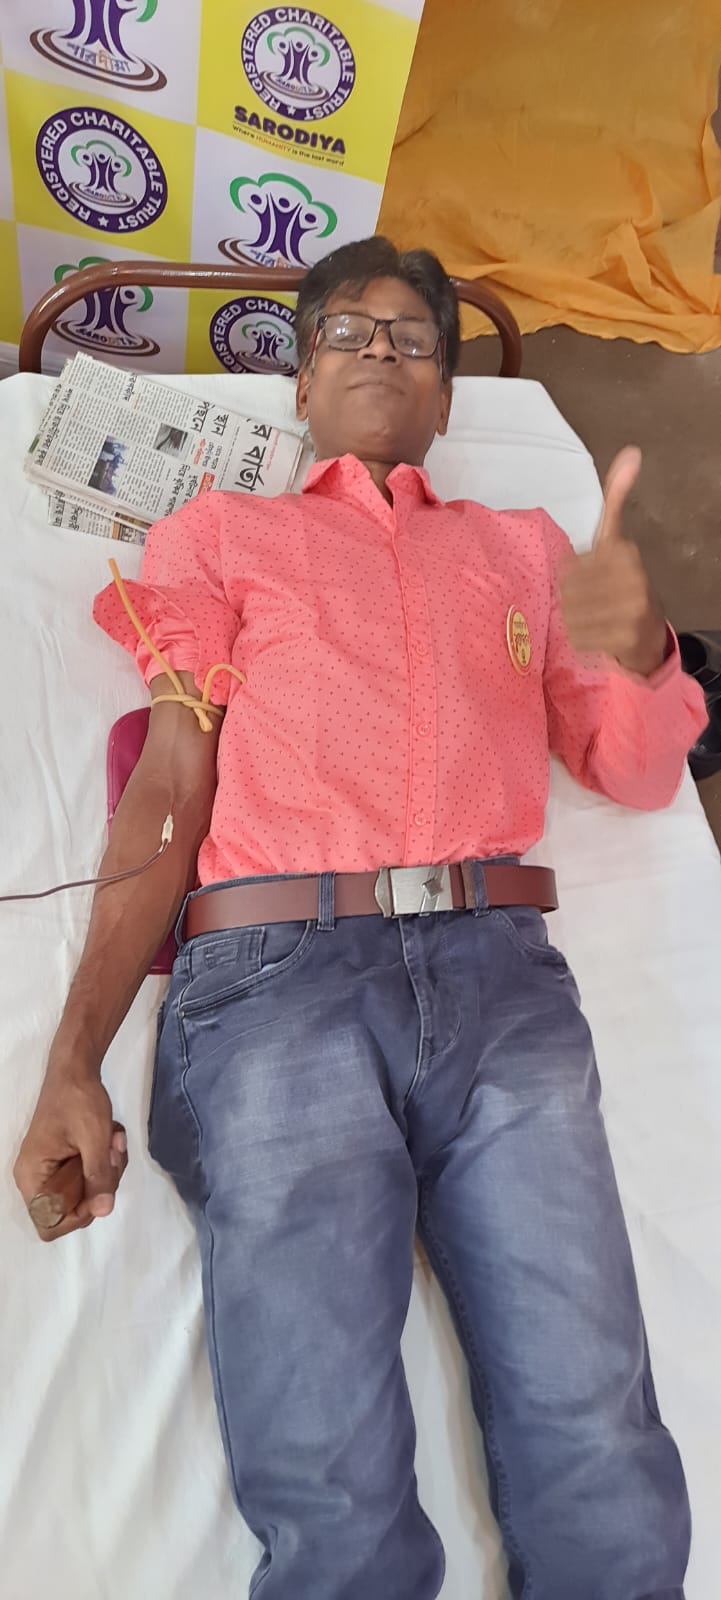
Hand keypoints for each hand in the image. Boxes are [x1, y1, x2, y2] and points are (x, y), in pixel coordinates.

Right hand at [13, 1070, 127, 1240]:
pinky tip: (111, 1138)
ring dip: (108, 1170)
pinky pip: (88, 1176)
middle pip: (72, 1209)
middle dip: (100, 1184)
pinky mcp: (64, 1162)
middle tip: (112, 1153)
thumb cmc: (78, 1099)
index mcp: (32, 1176)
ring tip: (113, 1139)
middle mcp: (36, 1179)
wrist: (75, 1070)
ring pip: (86, 1192)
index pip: (49, 1223)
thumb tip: (103, 1210)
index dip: (79, 1215)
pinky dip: (105, 1162)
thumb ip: (98, 1175)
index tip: (100, 1188)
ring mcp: (50, 1171)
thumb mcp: (93, 1138)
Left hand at [560, 447, 668, 676]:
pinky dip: (580, 638)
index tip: (591, 578)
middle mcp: (633, 578)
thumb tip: (631, 451)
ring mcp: (632, 609)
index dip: (573, 574)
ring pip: (571, 613)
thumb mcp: (616, 539)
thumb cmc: (623, 582)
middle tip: (590, 602)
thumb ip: (616, 498)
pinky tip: (595, 634)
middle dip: (572, 598)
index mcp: (625, 552)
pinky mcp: (626, 636)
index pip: (571, 566)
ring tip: (592, 618)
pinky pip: (579, 637)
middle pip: (568, 590)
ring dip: (573, 619)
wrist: (648, 634)